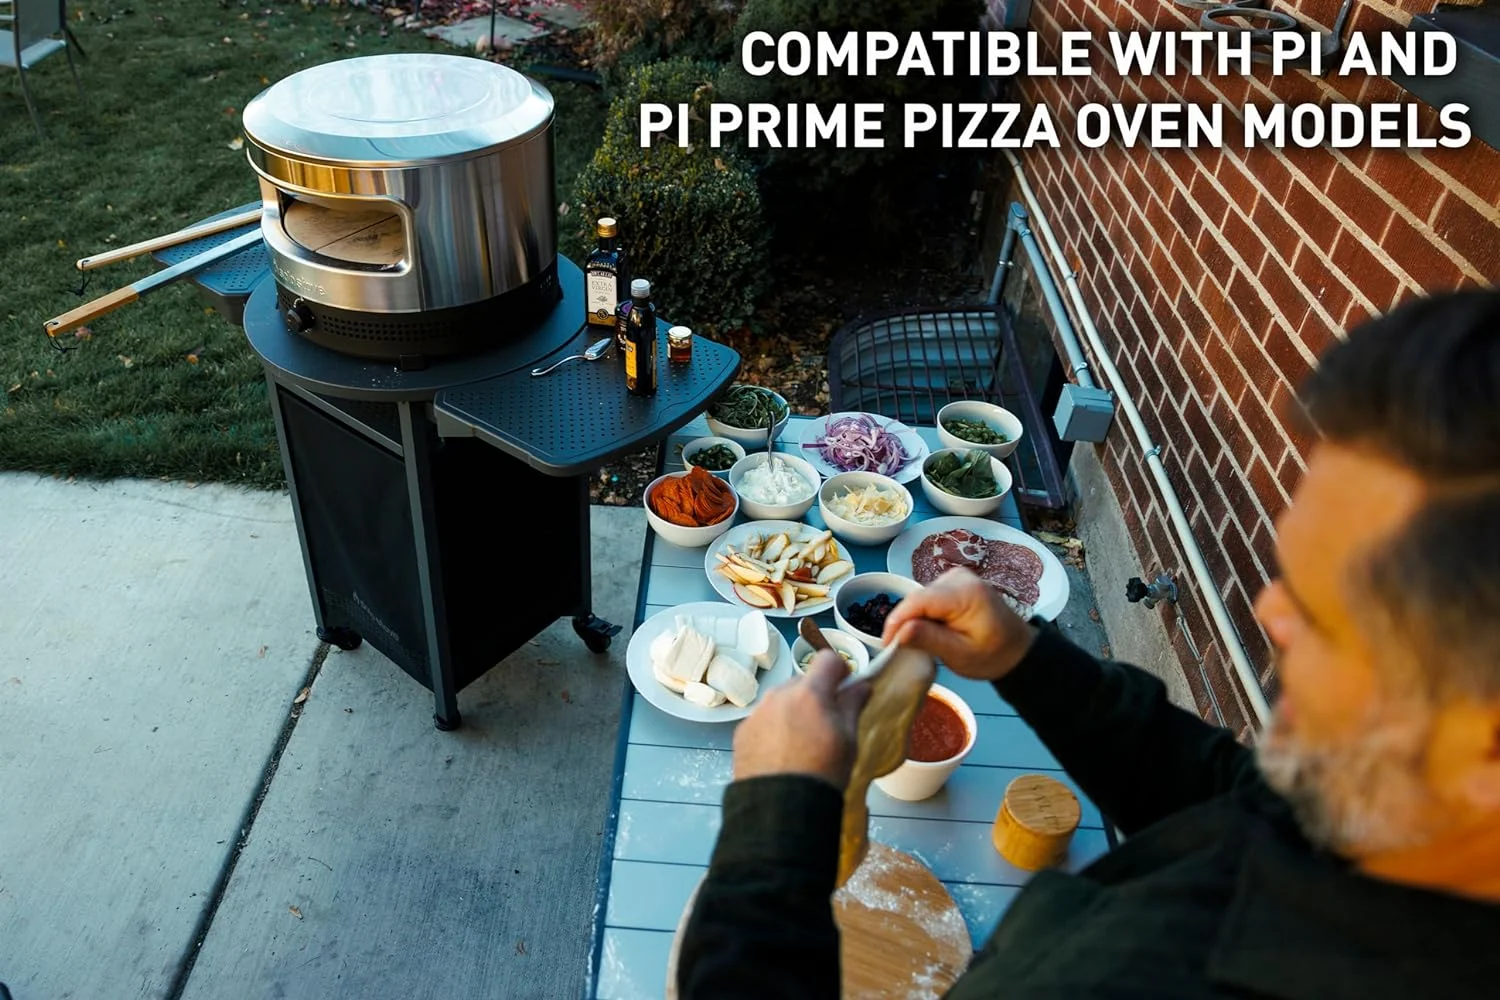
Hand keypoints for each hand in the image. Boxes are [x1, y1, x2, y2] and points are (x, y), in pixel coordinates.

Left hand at [732, 651, 870, 789]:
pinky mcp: (742, 732)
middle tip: (825, 723)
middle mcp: (779, 695)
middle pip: (803, 681)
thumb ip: (853, 705)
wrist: (780, 808)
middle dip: (815, 695)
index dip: (841, 670)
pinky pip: (764, 720)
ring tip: (800, 744)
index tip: (846, 688)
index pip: (828, 659)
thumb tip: (861, 686)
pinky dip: (774, 729)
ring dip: (793, 711)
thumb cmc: (823, 772)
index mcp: (810, 692)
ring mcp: (757, 713)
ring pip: (781, 701)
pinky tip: (781, 754)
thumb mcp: (848, 739)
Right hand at [882, 567, 1036, 681]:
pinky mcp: (954, 581)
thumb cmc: (993, 655)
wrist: (1017, 648)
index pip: (919, 601)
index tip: (886, 644)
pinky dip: (924, 614)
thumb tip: (899, 631)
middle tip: (901, 649)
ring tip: (919, 642)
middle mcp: (960, 577)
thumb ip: (930, 639)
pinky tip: (932, 630)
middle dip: (905, 622)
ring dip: (914, 619)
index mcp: (965, 594)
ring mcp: (957, 576)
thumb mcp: (961, 655)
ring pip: (920, 597)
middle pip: (918, 598)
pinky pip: (928, 597)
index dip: (896, 621)